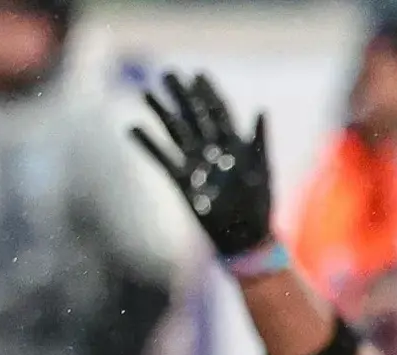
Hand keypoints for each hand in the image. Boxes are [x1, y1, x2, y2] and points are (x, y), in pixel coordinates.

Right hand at [133, 71, 278, 260]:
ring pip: (175, 133)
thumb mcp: (262, 171)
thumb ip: (260, 141)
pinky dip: (148, 144)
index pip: (218, 113)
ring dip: (161, 113)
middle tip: (168, 74)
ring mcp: (195, 165)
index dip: (208, 94)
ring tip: (147, 93)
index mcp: (233, 146)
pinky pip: (162, 159)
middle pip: (193, 117)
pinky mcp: (182, 182)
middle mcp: (211, 151)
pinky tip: (133, 128)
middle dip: (181, 96)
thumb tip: (261, 110)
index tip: (198, 74)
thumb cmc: (259, 206)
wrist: (246, 239)